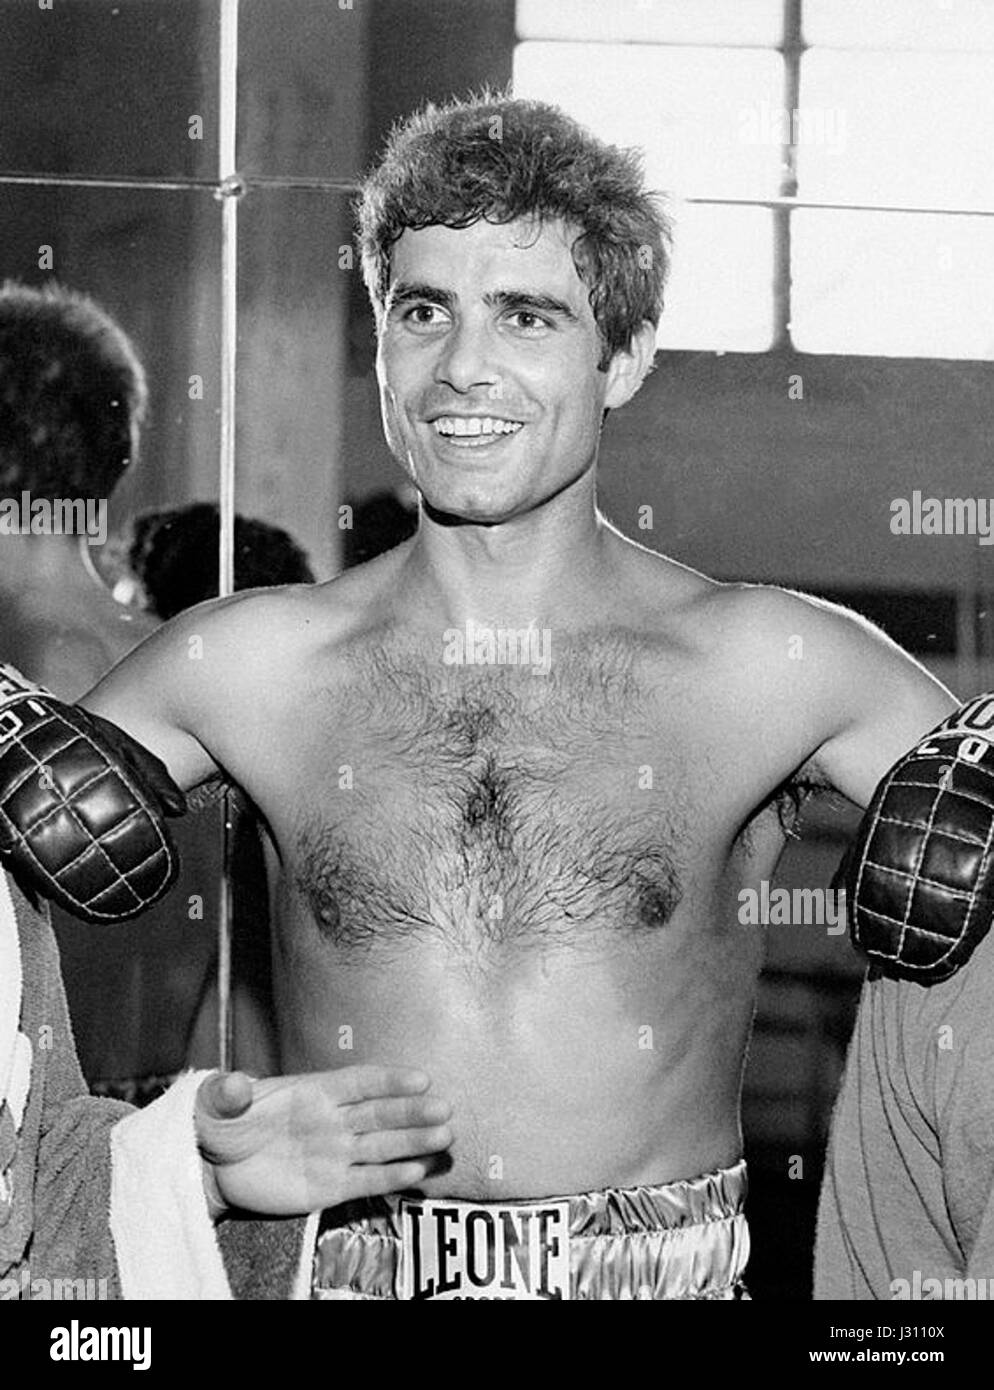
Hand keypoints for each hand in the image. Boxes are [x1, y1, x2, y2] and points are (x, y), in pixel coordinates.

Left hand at [194, 1067, 451, 1217]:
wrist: (215, 1167)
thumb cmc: (222, 1123)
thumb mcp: (216, 1103)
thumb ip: (227, 1093)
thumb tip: (235, 1084)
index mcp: (314, 1091)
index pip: (359, 1082)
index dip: (390, 1080)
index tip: (420, 1078)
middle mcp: (334, 1120)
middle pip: (380, 1113)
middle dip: (413, 1112)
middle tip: (445, 1109)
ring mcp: (336, 1153)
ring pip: (382, 1146)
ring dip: (414, 1143)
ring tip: (445, 1138)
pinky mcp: (330, 1186)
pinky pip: (366, 1181)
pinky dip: (391, 1178)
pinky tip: (418, 1173)